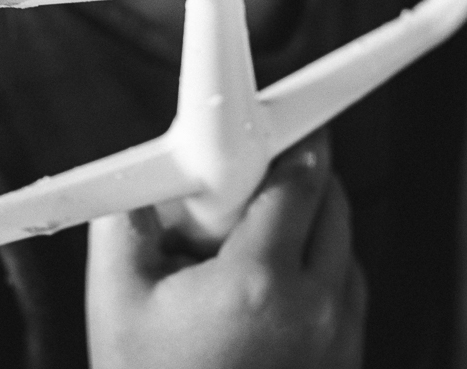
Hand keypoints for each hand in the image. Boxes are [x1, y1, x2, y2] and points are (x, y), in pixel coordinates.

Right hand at [86, 134, 366, 368]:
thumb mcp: (117, 302)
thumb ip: (129, 222)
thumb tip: (146, 177)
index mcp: (258, 281)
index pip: (304, 177)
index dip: (293, 141)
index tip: (280, 122)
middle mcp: (314, 308)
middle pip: (334, 204)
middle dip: (297, 182)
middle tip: (250, 187)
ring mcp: (339, 341)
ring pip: (345, 247)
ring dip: (311, 231)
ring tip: (252, 251)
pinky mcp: (347, 364)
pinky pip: (349, 293)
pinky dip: (320, 276)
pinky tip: (270, 293)